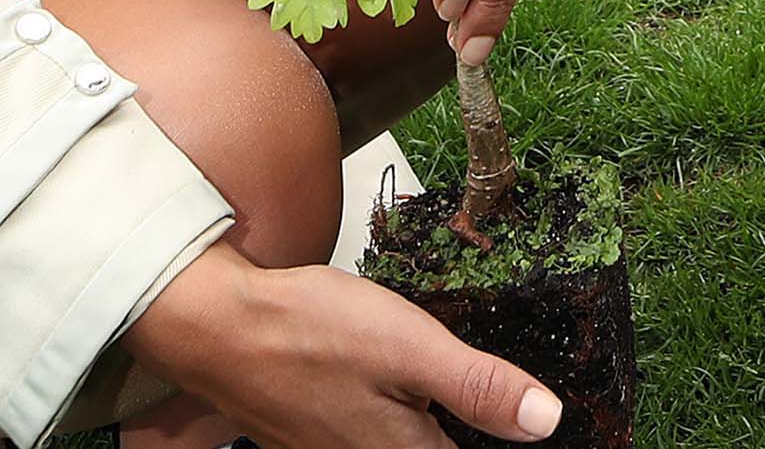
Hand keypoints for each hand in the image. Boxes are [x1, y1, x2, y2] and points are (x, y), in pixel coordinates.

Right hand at [129, 246, 559, 446]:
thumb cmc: (308, 331)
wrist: (219, 326)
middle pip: (440, 445)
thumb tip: (544, 421)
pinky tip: (395, 377)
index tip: (513, 405)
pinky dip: (400, 411)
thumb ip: (478, 386)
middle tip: (482, 385)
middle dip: (466, 420)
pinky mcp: (319, 438)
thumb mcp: (408, 347)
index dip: (499, 429)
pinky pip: (378, 432)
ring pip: (410, 440)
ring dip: (433, 417)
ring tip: (443, 382)